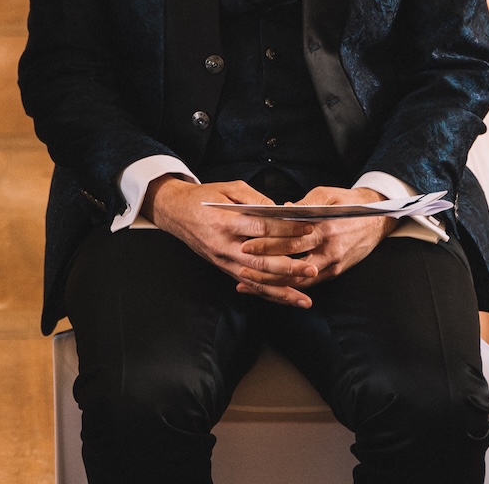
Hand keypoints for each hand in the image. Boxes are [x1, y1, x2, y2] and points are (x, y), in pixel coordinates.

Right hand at [147, 177, 321, 306]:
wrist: (175, 212)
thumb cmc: (203, 198)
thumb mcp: (229, 188)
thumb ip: (255, 199)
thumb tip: (281, 212)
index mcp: (225, 221)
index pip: (262, 228)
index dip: (287, 229)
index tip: (308, 228)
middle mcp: (224, 245)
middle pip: (261, 261)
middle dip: (290, 267)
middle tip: (313, 268)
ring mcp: (223, 260)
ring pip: (256, 280)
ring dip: (281, 290)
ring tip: (304, 298)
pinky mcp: (223, 268)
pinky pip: (248, 284)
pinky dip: (267, 294)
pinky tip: (285, 299)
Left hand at [240, 187, 396, 291]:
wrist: (379, 219)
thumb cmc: (349, 204)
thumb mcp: (326, 195)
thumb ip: (303, 205)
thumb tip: (280, 209)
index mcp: (323, 226)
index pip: (290, 238)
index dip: (267, 243)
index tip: (246, 244)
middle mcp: (328, 248)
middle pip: (291, 261)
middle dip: (264, 266)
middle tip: (241, 267)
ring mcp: (333, 263)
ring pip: (299, 279)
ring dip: (273, 282)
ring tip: (249, 283)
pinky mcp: (336, 271)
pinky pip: (310, 283)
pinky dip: (290, 288)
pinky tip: (273, 289)